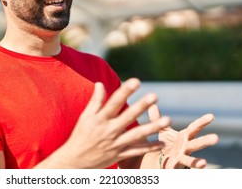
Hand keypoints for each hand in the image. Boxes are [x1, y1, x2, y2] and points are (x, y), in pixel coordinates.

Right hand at [45, 78, 170, 168]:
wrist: (74, 160)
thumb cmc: (80, 135)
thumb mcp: (85, 116)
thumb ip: (95, 100)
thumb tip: (100, 83)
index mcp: (100, 119)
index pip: (114, 101)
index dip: (125, 91)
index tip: (136, 81)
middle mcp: (109, 130)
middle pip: (128, 116)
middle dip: (141, 106)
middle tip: (154, 96)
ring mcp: (115, 143)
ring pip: (136, 135)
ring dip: (152, 128)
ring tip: (167, 120)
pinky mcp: (119, 155)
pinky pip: (137, 151)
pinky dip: (149, 148)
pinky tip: (162, 142)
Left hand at [148, 102, 218, 168]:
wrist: (160, 160)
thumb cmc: (166, 143)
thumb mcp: (162, 130)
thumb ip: (157, 118)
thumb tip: (150, 103)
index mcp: (185, 136)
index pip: (195, 128)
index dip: (202, 122)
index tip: (212, 116)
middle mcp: (186, 148)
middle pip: (197, 144)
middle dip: (206, 141)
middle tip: (216, 138)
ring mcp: (182, 159)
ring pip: (191, 160)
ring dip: (197, 162)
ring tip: (204, 163)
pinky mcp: (175, 168)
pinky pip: (178, 171)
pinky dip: (181, 173)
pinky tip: (185, 175)